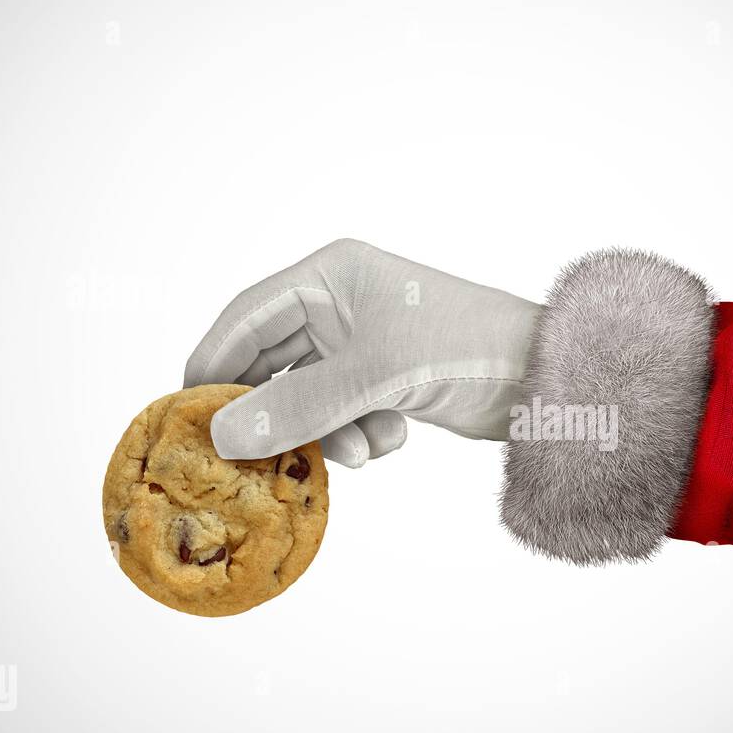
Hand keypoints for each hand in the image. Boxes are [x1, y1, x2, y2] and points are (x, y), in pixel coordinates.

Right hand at [183, 239, 539, 466]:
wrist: (544, 378)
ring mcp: (365, 345)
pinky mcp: (388, 381)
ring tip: (361, 449)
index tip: (188, 413)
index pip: (247, 316)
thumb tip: (226, 434)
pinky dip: (361, 434)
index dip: (214, 363)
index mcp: (332, 276)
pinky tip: (394, 437)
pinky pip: (344, 414)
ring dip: (327, 432)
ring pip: (310, 398)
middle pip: (274, 364)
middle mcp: (342, 305)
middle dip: (277, 412)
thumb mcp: (374, 376)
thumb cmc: (466, 348)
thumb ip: (298, 407)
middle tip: (255, 456)